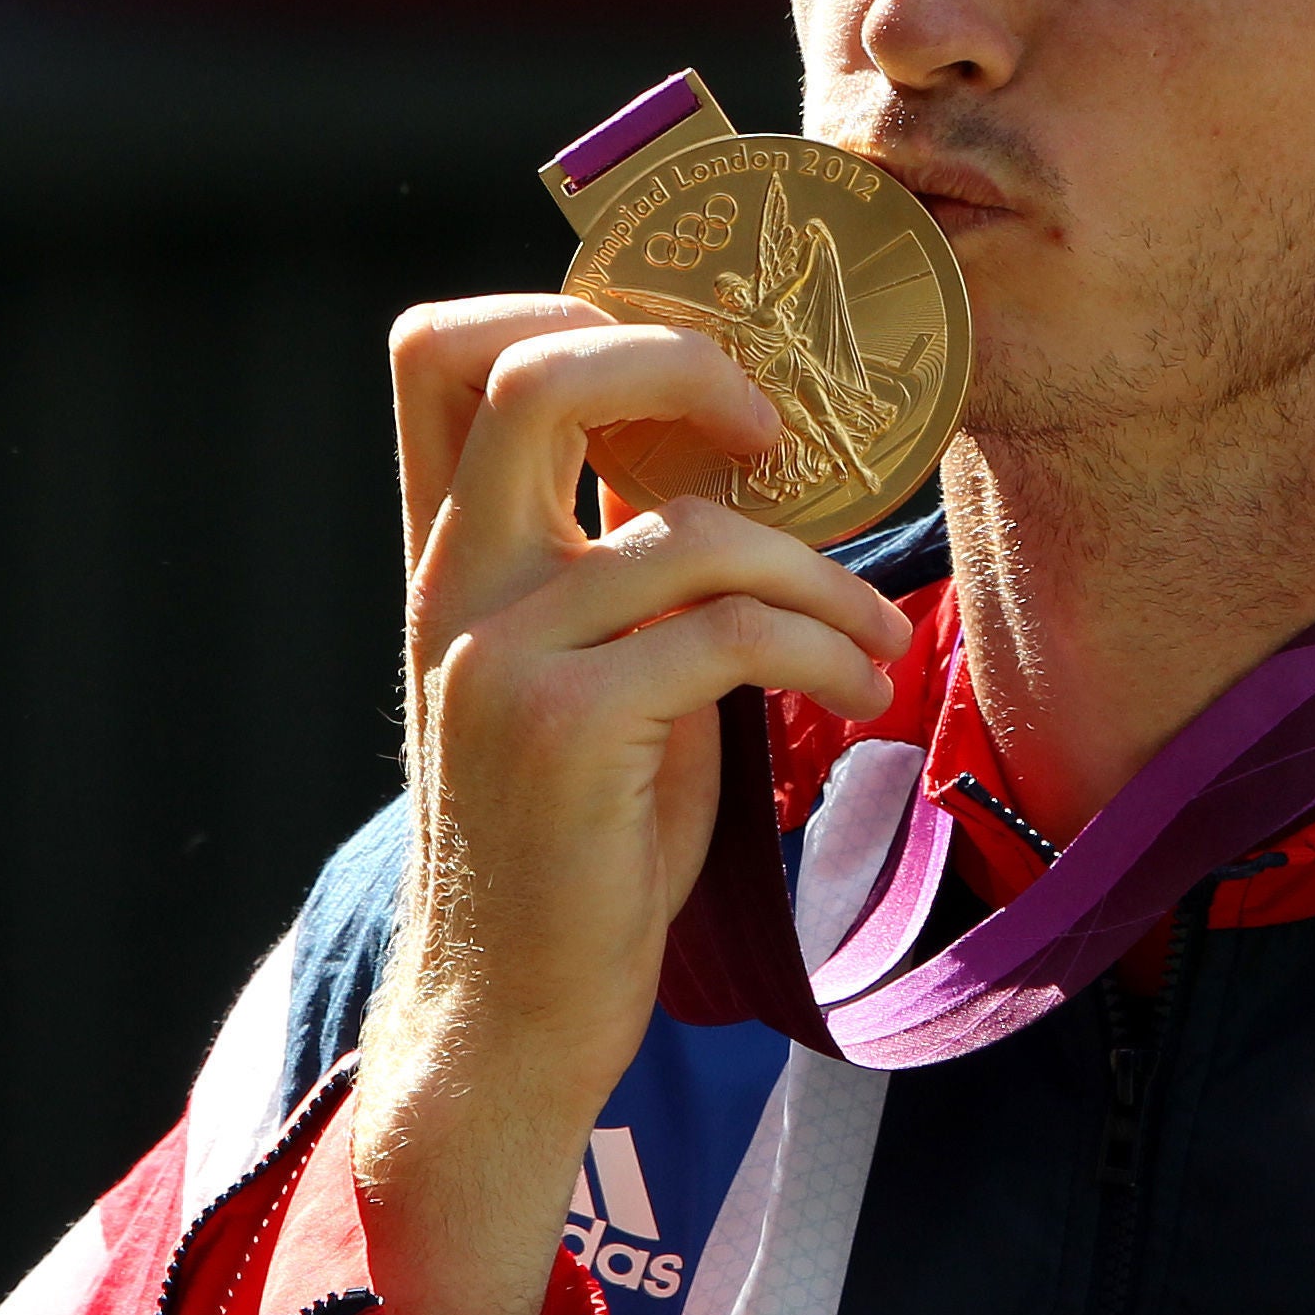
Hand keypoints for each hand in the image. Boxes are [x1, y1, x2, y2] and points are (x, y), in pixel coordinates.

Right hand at [351, 296, 910, 1314]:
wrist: (513, 1008)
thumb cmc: (579, 831)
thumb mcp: (588, 661)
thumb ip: (621, 551)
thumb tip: (735, 440)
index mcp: (451, 550)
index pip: (441, 351)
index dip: (567, 307)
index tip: (690, 377)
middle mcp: (455, 581)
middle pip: (532, 369)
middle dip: (684, 364)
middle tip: (775, 434)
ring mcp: (498, 652)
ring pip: (689, 526)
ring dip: (822, 574)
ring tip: (873, 637)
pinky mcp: (564, 731)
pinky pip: (729, 632)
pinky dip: (825, 649)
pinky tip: (856, 689)